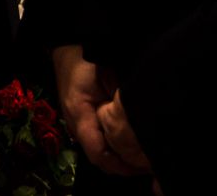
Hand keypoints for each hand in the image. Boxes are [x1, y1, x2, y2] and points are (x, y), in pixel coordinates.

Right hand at [52, 44, 141, 176]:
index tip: (143, 166)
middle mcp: (76, 125)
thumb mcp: (106, 77)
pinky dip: (113, 148)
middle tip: (147, 166)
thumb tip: (139, 120)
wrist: (68, 50)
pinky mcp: (82, 121)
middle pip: (98, 158)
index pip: (98, 153)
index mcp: (80, 115)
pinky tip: (128, 145)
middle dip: (122, 167)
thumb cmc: (86, 60)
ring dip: (118, 159)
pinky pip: (97, 142)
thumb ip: (119, 100)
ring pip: (98, 152)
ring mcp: (77, 124)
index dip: (121, 165)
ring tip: (141, 159)